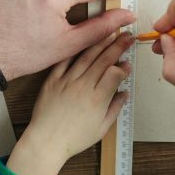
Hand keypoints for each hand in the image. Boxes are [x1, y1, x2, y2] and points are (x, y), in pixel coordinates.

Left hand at [6, 32, 132, 174]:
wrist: (46, 141)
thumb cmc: (74, 139)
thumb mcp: (101, 128)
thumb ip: (115, 108)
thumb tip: (124, 93)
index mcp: (97, 99)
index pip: (115, 73)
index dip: (124, 66)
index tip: (128, 64)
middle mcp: (83, 86)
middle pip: (104, 60)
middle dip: (118, 45)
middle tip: (127, 36)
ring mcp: (67, 81)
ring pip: (86, 56)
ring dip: (100, 42)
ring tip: (109, 32)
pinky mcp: (53, 80)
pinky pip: (65, 60)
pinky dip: (74, 50)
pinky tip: (81, 40)